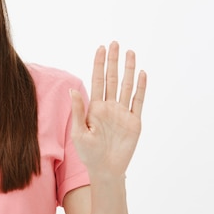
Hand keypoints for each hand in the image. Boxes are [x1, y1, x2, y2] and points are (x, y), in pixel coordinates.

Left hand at [70, 42, 146, 178]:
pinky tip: (141, 74)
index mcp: (95, 108)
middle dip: (113, 61)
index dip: (99, 64)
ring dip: (128, 70)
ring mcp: (123, 113)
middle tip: (115, 44)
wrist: (105, 170)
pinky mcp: (135, 122)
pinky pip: (138, 102)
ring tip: (130, 53)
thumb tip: (72, 90)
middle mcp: (110, 107)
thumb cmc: (88, 153)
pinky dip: (140, 88)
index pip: (97, 80)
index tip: (101, 48)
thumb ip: (78, 111)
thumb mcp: (79, 132)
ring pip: (126, 86)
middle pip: (112, 79)